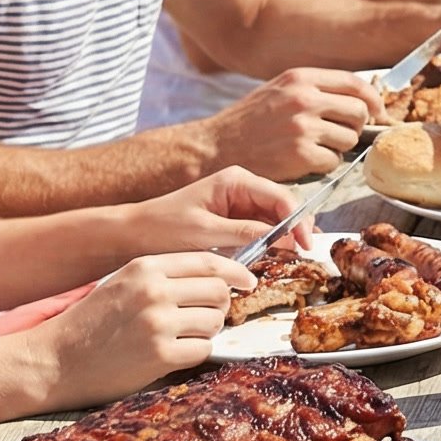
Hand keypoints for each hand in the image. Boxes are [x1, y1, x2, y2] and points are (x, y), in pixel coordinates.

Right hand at [29, 252, 250, 408]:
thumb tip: (217, 277)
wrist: (52, 360)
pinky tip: (173, 355)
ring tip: (182, 338)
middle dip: (220, 306)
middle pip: (218, 291)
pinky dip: (195, 353)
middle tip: (205, 317)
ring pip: (215, 322)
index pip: (209, 261)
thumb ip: (165, 276)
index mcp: (146, 267)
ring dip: (207, 332)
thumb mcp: (124, 282)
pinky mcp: (160, 355)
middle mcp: (154, 291)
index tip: (248, 280)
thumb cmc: (91, 323)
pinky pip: (203, 349)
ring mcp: (158, 323)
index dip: (235, 270)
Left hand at [120, 168, 304, 259]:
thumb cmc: (163, 227)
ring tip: (292, 258)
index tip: (306, 243)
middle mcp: (241, 188)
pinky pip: (260, 230)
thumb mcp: (205, 231)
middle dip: (295, 229)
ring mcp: (238, 204)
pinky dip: (270, 243)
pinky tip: (275, 257)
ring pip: (275, 220)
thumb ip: (244, 232)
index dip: (298, 220)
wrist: (133, 235)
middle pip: (283, 207)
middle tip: (303, 254)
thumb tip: (280, 238)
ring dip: (284, 238)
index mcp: (236, 181)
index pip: (281, 197)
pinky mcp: (233, 221)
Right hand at [201, 68, 382, 178]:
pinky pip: (334, 162)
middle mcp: (304, 98)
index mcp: (300, 78)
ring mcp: (303, 127)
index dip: (373, 99)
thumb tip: (361, 99)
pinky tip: (304, 161)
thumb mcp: (280, 90)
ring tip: (313, 147)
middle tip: (339, 134)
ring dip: (338, 148)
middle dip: (356, 126)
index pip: (356, 83)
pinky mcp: (300, 155)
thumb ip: (315, 89)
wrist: (215, 147)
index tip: (378, 112)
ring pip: (349, 139)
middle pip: (360, 111)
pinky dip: (324, 165)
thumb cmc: (249, 121)